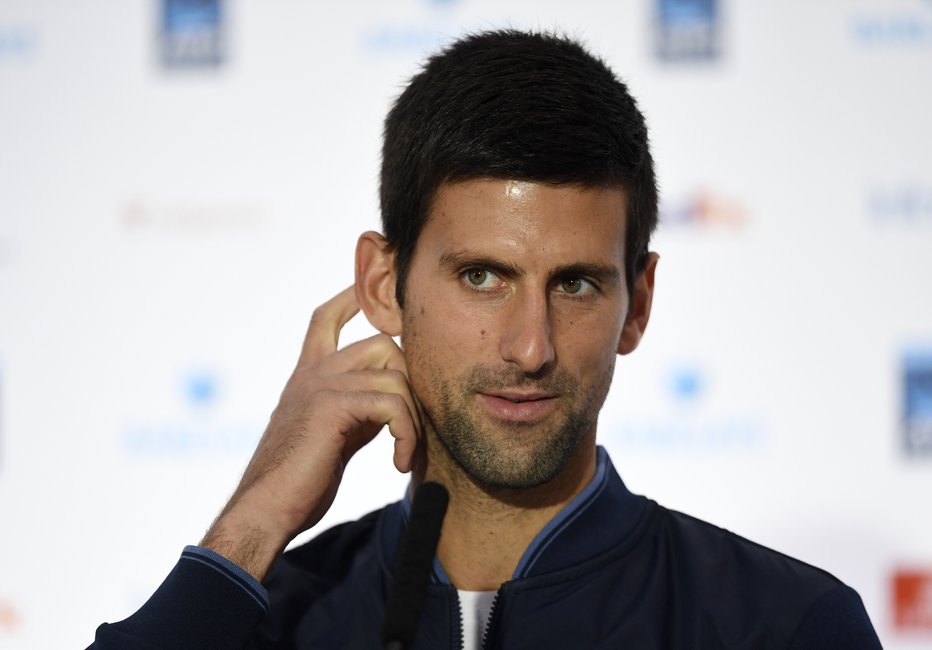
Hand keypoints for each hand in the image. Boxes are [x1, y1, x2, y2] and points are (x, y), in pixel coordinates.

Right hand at [201, 286, 420, 579]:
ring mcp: (319, 385)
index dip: (350, 297)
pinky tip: (400, 463)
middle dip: (409, 380)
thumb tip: (393, 403)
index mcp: (307, 375)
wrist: (266, 511)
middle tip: (413, 427)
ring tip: (408, 454)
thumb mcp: (333, 435)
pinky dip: (407, 435)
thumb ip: (357, 410)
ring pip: (395, 376)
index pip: (325, 318)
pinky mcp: (330, 406)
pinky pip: (393, 404)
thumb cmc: (299, 483)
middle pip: (382, 342)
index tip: (367, 288)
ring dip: (413, 420)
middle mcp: (311, 372)